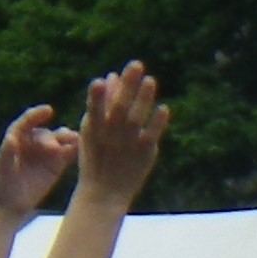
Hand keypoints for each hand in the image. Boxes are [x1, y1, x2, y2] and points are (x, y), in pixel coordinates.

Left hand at [0, 106, 79, 217]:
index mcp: (17, 137)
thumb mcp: (1, 168)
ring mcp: (46, 153)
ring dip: (68, 139)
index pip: (27, 122)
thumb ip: (7, 152)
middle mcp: (33, 142)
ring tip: (76, 141)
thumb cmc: (0, 184)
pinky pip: (68, 153)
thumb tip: (10, 138)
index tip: (48, 110)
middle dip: (52, 138)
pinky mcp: (57, 165)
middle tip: (55, 148)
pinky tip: (82, 149)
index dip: (37, 115)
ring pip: (60, 141)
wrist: (8, 205)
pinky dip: (75, 150)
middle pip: (46, 134)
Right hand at [73, 64, 169, 204]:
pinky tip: (164, 108)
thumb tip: (111, 76)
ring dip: (143, 100)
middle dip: (127, 87)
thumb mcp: (92, 130)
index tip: (102, 79)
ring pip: (137, 119)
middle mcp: (110, 135)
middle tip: (136, 65)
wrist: (104, 192)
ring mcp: (128, 144)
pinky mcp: (145, 153)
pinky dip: (157, 123)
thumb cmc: (96, 156)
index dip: (98, 97)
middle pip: (119, 108)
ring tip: (150, 81)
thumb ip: (102, 104)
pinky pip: (152, 135)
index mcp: (94, 129)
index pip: (95, 109)